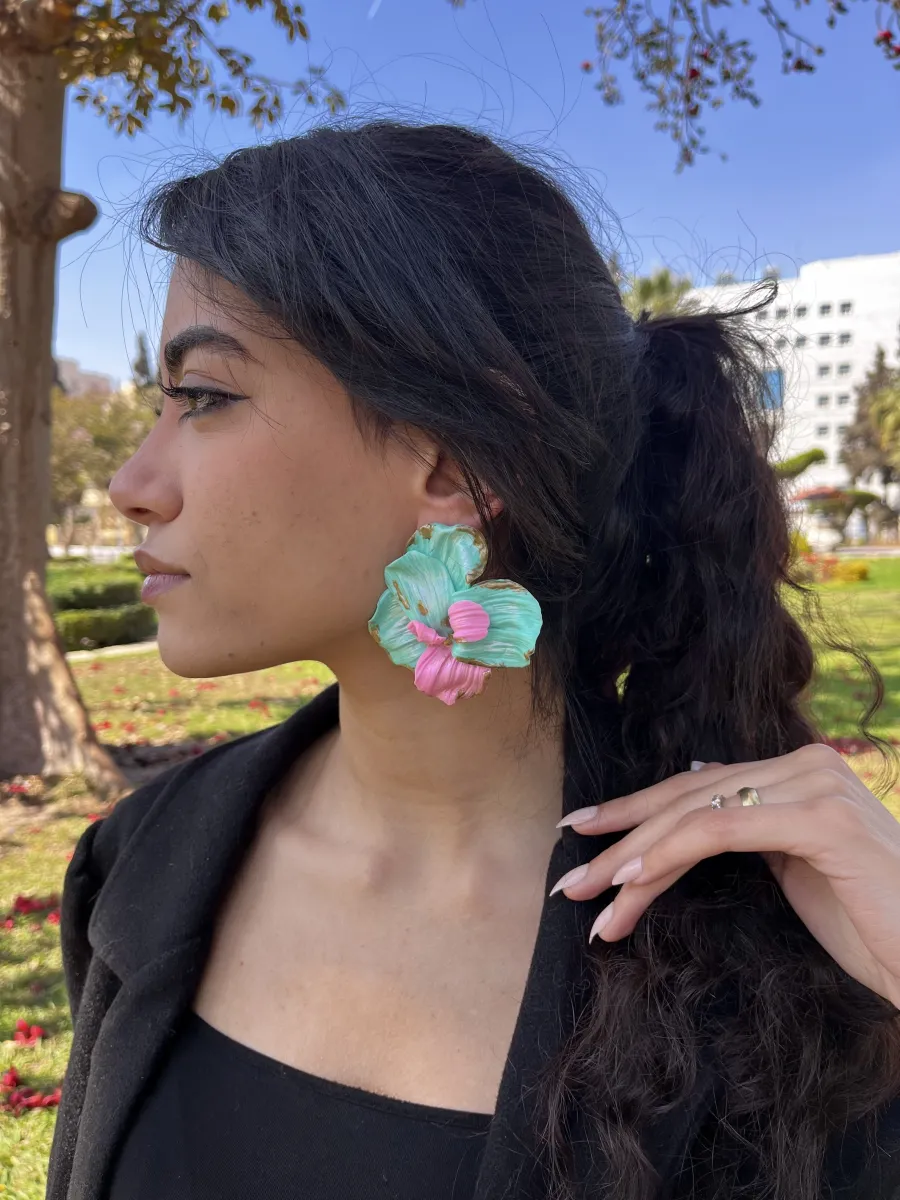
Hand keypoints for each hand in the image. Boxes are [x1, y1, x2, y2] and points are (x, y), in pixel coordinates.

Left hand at [549, 745, 899, 1006]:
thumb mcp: (795, 870)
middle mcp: (805, 766)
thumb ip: (751, 828)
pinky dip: (670, 852)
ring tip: (588, 892)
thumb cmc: (870, 924)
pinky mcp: (821, 818)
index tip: (583, 833)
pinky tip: (632, 877)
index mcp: (797, 772)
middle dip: (621, 833)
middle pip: (688, 795)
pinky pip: (722, 830)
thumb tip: (698, 792)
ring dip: (632, 857)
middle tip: (569, 873)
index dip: (636, 809)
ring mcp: (815, 786)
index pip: (698, 786)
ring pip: (696, 813)